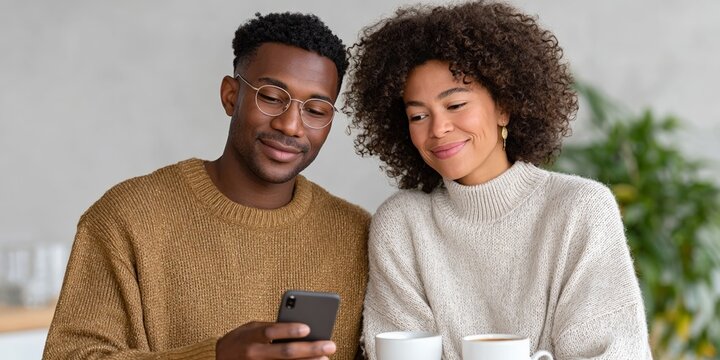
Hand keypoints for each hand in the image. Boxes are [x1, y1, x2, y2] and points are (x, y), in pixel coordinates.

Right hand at [216, 321, 336, 359]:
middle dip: (310, 349)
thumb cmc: (243, 339)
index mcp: (251, 335)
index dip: (289, 330)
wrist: (221, 358)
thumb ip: (271, 328)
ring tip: (325, 359)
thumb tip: (302, 330)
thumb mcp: (252, 328)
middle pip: (285, 352)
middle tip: (330, 345)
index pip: (271, 331)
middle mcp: (253, 353)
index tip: (307, 328)